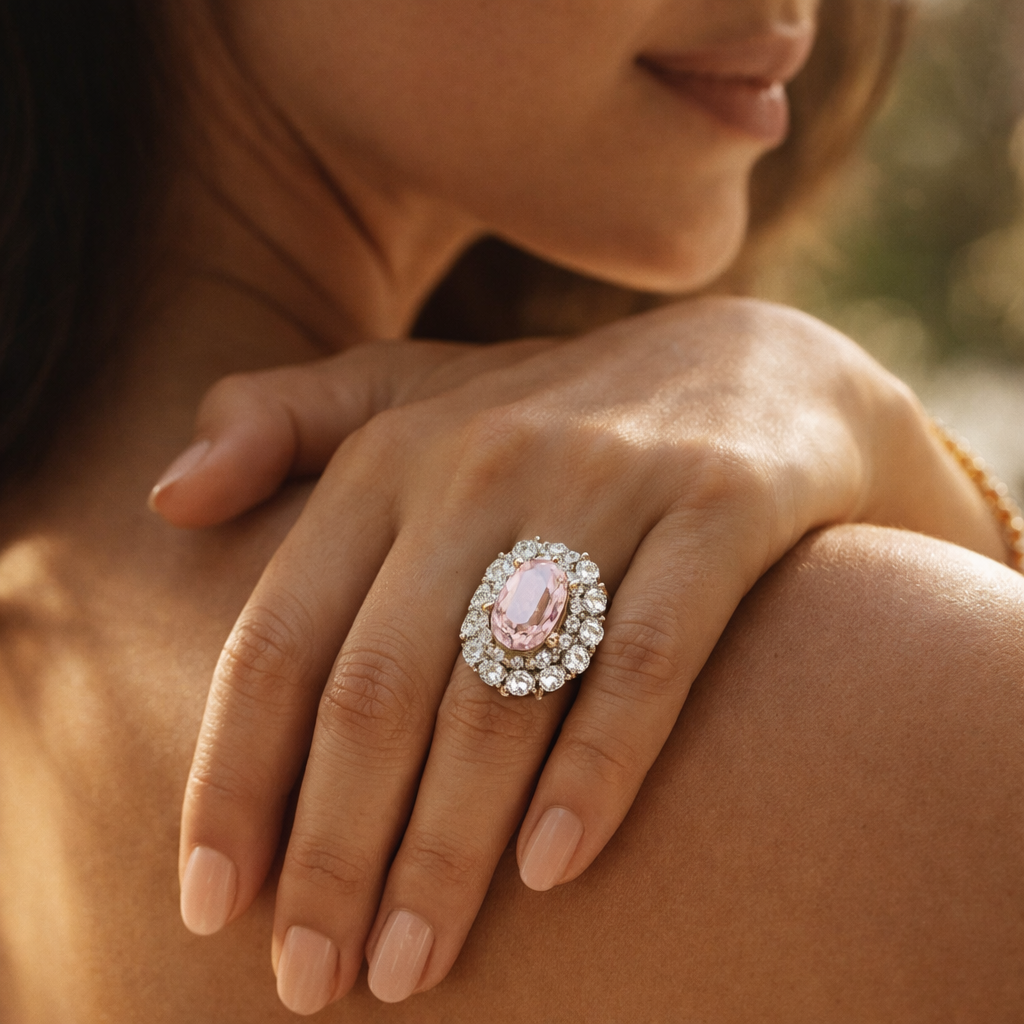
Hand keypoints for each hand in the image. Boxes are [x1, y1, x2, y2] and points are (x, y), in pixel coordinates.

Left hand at [166, 298, 1005, 1013]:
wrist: (754, 370)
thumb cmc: (555, 412)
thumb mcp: (411, 393)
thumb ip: (284, 426)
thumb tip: (165, 504)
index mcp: (393, 451)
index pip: (279, 638)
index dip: (232, 781)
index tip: (212, 905)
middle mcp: (485, 463)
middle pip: (380, 689)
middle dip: (334, 853)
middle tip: (315, 982)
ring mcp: (606, 485)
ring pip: (502, 694)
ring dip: (446, 849)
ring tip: (412, 965)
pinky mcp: (719, 509)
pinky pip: (647, 657)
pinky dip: (596, 769)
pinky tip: (551, 872)